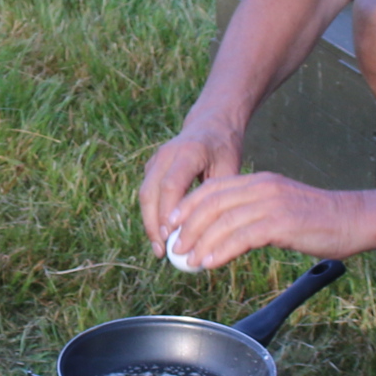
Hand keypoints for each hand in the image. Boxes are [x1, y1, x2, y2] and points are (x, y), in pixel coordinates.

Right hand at [139, 126, 240, 256]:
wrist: (211, 124)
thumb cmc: (225, 148)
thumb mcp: (230, 168)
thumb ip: (218, 196)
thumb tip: (213, 234)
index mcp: (189, 152)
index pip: (171, 185)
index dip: (168, 212)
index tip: (171, 237)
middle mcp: (167, 153)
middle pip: (151, 192)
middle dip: (153, 224)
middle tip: (162, 251)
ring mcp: (156, 159)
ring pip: (145, 194)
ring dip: (150, 223)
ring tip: (160, 249)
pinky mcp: (152, 166)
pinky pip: (148, 193)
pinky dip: (152, 215)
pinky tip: (161, 236)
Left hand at [164, 172, 371, 270]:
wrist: (355, 220)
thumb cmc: (319, 221)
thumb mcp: (280, 209)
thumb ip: (253, 216)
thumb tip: (222, 235)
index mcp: (260, 182)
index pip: (213, 189)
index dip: (188, 207)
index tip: (172, 225)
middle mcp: (263, 187)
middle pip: (212, 203)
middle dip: (188, 226)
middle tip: (175, 247)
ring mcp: (272, 204)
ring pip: (223, 220)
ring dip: (201, 242)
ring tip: (188, 260)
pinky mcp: (282, 223)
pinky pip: (242, 237)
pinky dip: (221, 250)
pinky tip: (210, 263)